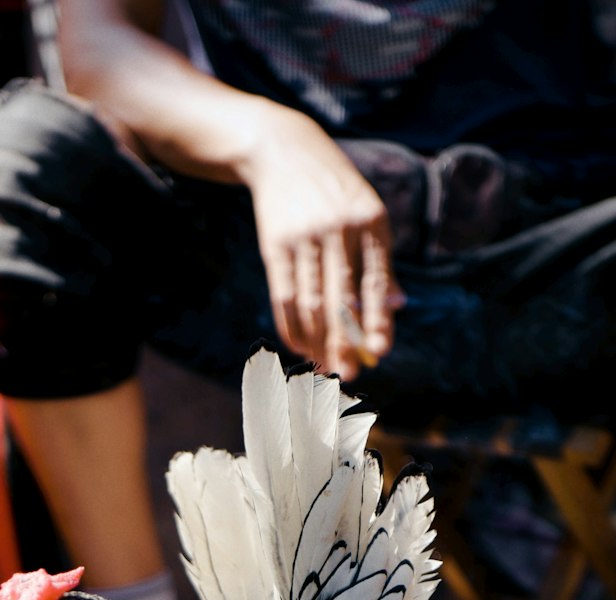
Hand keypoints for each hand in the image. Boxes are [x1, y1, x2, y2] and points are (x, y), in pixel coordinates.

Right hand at [242, 105, 402, 380]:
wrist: (283, 150)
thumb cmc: (334, 190)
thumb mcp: (366, 212)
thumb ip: (381, 260)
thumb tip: (398, 306)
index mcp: (371, 220)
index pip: (377, 281)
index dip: (377, 320)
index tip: (379, 353)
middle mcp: (339, 227)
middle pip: (341, 299)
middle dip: (344, 342)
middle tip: (347, 374)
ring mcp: (305, 237)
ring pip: (311, 304)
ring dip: (316, 341)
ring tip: (324, 366)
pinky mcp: (275, 245)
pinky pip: (284, 298)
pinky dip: (292, 327)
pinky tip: (300, 346)